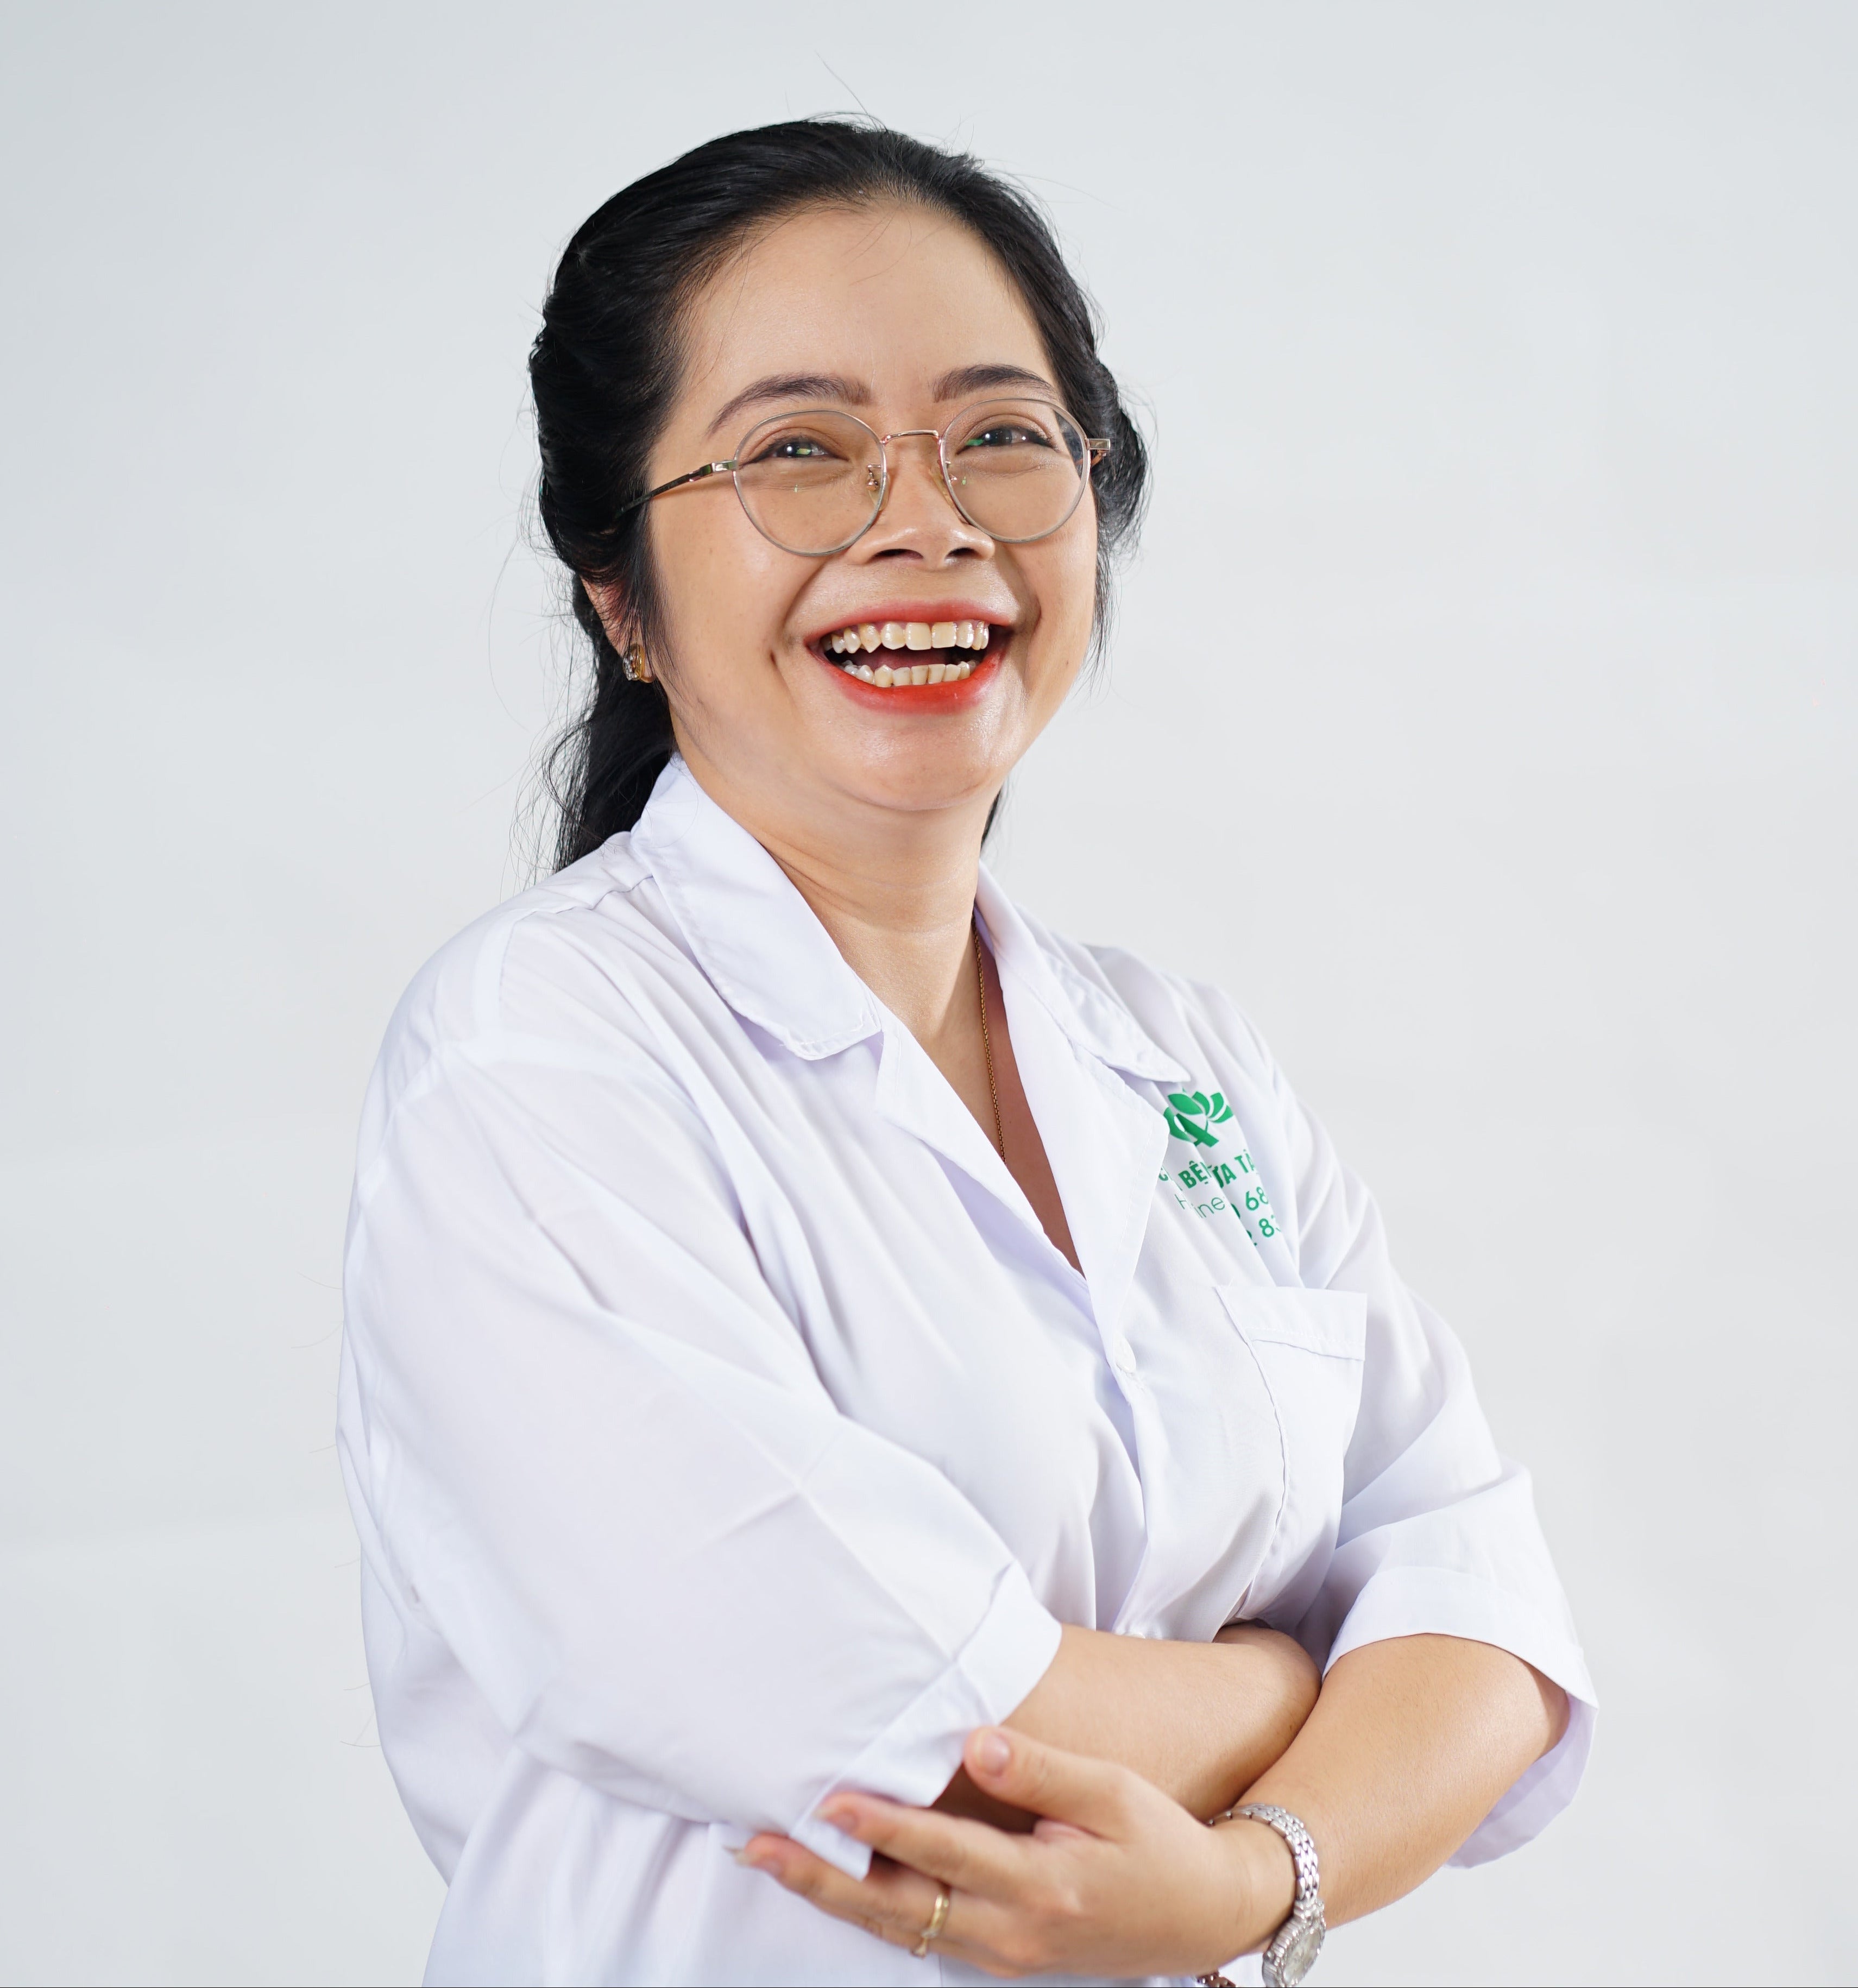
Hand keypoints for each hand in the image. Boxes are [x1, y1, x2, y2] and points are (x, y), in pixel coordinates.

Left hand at [742, 1725, 1295, 1977]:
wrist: (1206, 1915)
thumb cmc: (1160, 1842)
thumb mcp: (1113, 1794)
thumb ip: (1041, 1769)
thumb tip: (975, 1741)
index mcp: (1043, 1886)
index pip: (944, 1853)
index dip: (883, 1827)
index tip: (829, 1802)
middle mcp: (1011, 1930)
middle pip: (898, 1908)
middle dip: (821, 1879)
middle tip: (756, 1845)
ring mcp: (1002, 1952)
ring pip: (900, 1928)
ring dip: (833, 1896)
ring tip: (772, 1860)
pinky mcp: (1001, 1956)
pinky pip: (922, 1935)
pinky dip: (872, 1910)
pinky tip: (837, 1882)